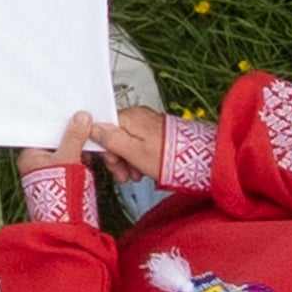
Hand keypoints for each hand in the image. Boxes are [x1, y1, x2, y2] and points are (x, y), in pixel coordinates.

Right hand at [24, 105, 169, 181]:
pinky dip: (137, 157)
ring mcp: (147, 124)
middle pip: (113, 136)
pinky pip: (137, 143)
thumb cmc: (168, 157)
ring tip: (136, 175)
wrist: (199, 158)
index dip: (101, 149)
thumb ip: (110, 139)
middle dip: (116, 158)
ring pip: (125, 142)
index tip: (105, 163)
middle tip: (123, 175)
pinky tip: (143, 169)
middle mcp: (137, 116)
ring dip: (126, 161)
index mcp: (129, 118)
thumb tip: (91, 128)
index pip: (101, 128)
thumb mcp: (134, 152)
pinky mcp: (155, 132)